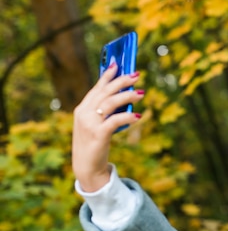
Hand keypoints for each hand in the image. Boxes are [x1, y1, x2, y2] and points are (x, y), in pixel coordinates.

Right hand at [72, 63, 143, 191]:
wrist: (87, 167)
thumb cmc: (95, 144)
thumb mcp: (97, 125)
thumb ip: (106, 111)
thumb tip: (125, 98)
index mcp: (82, 109)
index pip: (96, 88)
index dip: (107, 75)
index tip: (117, 64)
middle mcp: (84, 113)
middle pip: (105, 92)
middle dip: (121, 81)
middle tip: (136, 75)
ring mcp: (90, 123)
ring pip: (110, 103)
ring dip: (127, 96)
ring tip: (141, 93)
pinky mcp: (98, 135)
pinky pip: (115, 121)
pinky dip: (127, 117)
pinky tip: (138, 115)